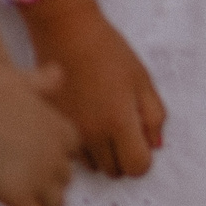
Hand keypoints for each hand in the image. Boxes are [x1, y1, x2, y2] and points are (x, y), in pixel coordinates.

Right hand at [0, 63, 76, 205]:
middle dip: (55, 185)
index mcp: (60, 127)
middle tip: (45, 193)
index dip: (59, 158)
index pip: (71, 150)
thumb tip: (56, 73)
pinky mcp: (21, 198)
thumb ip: (42, 80)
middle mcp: (57, 155)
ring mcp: (41, 178)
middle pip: (64, 178)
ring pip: (53, 202)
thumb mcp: (24, 78)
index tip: (53, 162)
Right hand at [22, 0, 164, 178]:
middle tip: (124, 127)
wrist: (66, 34)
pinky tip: (84, 118)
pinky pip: (72, 153)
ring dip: (102, 153)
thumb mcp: (142, 80)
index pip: (137, 167)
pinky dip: (82, 145)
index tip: (141, 139)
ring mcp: (67, 134)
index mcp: (118, 123)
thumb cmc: (109, 53)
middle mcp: (91, 136)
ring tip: (102, 120)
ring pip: (92, 165)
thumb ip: (153, 115)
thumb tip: (155, 145)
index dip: (144, 156)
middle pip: (114, 171)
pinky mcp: (50, 129)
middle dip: (124, 155)